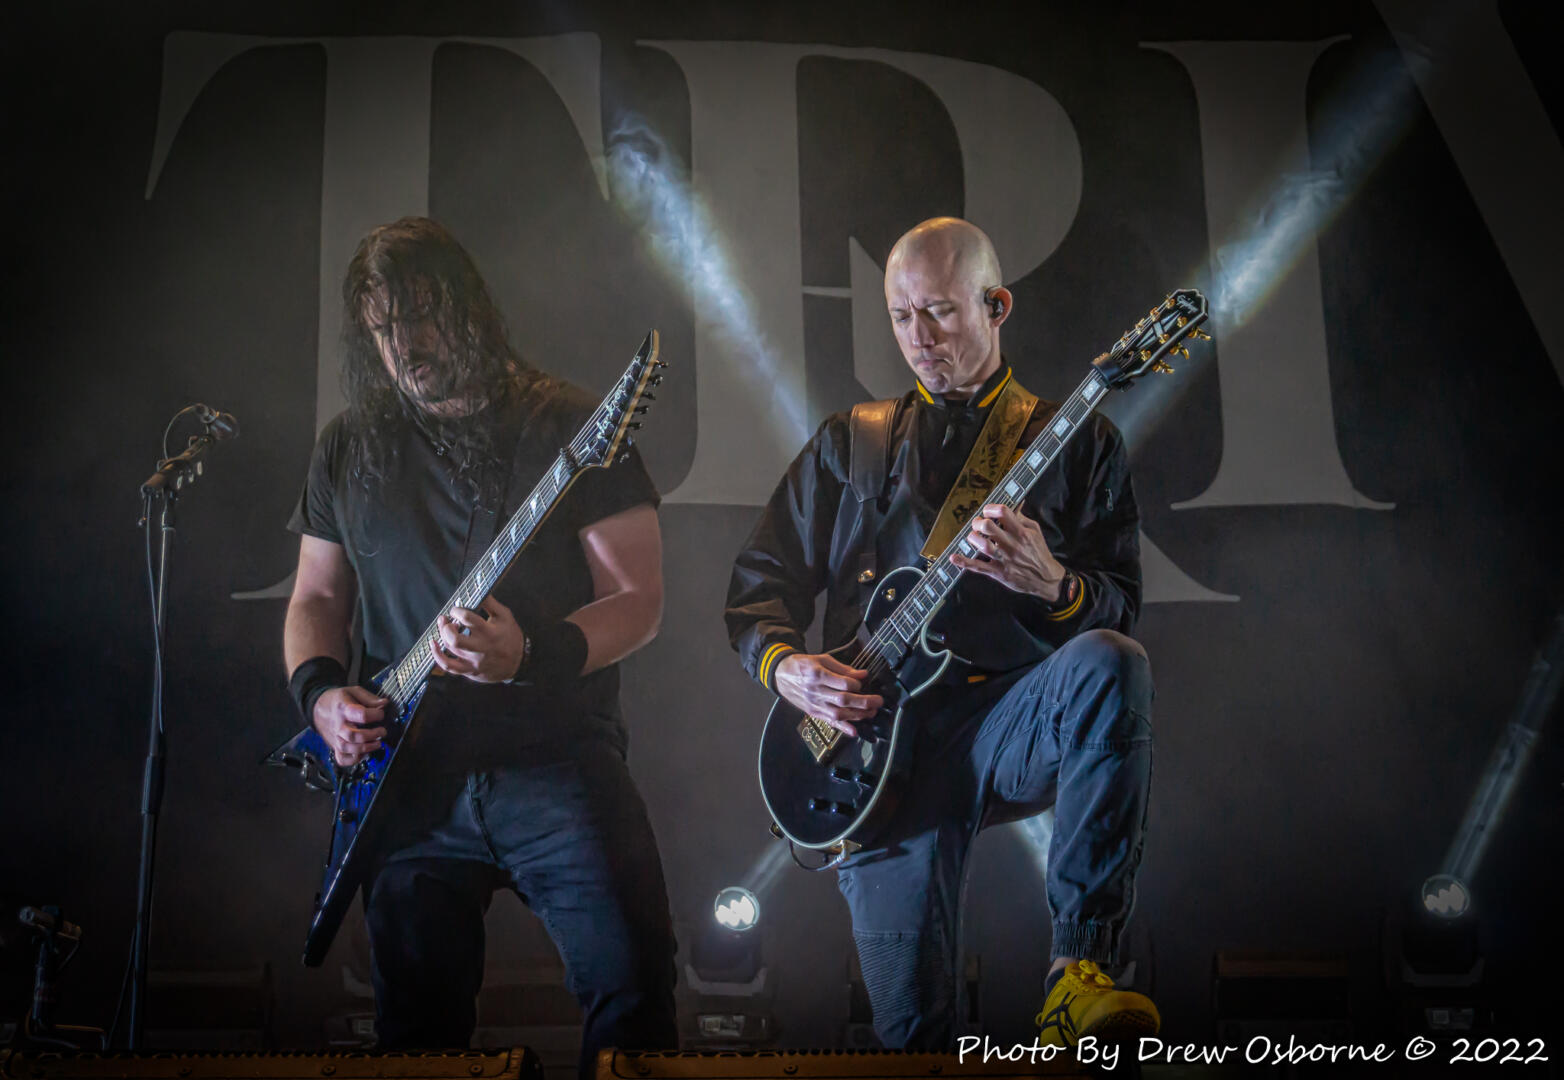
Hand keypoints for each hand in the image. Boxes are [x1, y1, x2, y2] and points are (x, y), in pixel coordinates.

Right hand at [312, 685, 389, 767]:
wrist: (318, 708)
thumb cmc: (338, 700)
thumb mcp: (353, 691)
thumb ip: (369, 698)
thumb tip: (384, 703)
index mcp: (344, 709)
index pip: (361, 715)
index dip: (375, 715)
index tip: (381, 713)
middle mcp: (339, 725)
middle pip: (353, 735)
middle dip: (371, 735)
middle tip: (382, 731)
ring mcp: (336, 737)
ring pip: (347, 748)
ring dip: (365, 748)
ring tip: (377, 743)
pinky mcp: (335, 746)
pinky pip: (342, 758)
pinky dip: (354, 759)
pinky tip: (364, 753)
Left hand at [431, 595, 525, 683]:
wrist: (518, 663)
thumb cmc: (511, 636)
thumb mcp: (505, 616)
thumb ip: (490, 602)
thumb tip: (478, 588)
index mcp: (491, 632)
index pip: (468, 619)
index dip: (457, 611)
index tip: (455, 609)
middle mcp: (482, 648)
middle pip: (455, 639)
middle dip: (445, 627)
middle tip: (445, 619)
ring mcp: (475, 661)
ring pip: (451, 649)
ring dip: (442, 635)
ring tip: (444, 627)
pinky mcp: (470, 670)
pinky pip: (449, 666)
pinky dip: (438, 656)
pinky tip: (434, 645)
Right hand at [773, 653, 883, 736]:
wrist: (780, 675)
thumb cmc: (802, 665)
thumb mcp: (821, 659)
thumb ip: (842, 668)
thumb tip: (862, 674)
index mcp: (817, 674)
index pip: (843, 683)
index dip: (856, 684)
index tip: (862, 681)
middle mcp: (815, 691)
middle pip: (843, 699)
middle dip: (864, 702)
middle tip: (878, 701)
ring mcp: (814, 704)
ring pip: (838, 713)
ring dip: (857, 715)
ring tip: (871, 712)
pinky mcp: (813, 712)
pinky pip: (829, 721)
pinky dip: (842, 728)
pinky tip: (853, 732)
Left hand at [949, 503, 1068, 600]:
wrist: (1046, 579)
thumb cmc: (1039, 553)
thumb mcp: (1035, 531)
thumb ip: (1021, 518)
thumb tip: (1012, 503)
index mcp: (1021, 532)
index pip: (1004, 512)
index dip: (991, 508)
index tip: (988, 511)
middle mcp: (1012, 545)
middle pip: (989, 528)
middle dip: (978, 522)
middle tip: (978, 524)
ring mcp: (1004, 559)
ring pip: (983, 546)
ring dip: (973, 539)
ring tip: (972, 537)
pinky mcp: (999, 573)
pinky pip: (980, 567)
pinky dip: (964, 563)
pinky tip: (953, 558)